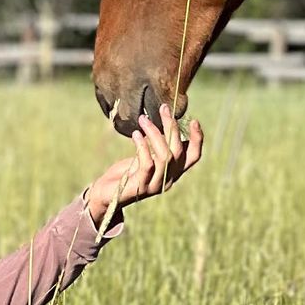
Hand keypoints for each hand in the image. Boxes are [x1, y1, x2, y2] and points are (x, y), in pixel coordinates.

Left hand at [83, 105, 203, 232]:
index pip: (193, 157)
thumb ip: (157, 146)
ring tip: (143, 119)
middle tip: (163, 109)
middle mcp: (168, 180)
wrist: (107, 195)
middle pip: (178, 152)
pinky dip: (143, 147)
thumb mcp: (145, 157)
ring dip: (155, 134)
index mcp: (172, 172)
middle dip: (171, 127)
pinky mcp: (141, 186)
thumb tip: (165, 121)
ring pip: (165, 157)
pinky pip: (148, 164)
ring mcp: (156, 185)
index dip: (197, 140)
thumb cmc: (126, 173)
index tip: (194, 120)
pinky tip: (135, 135)